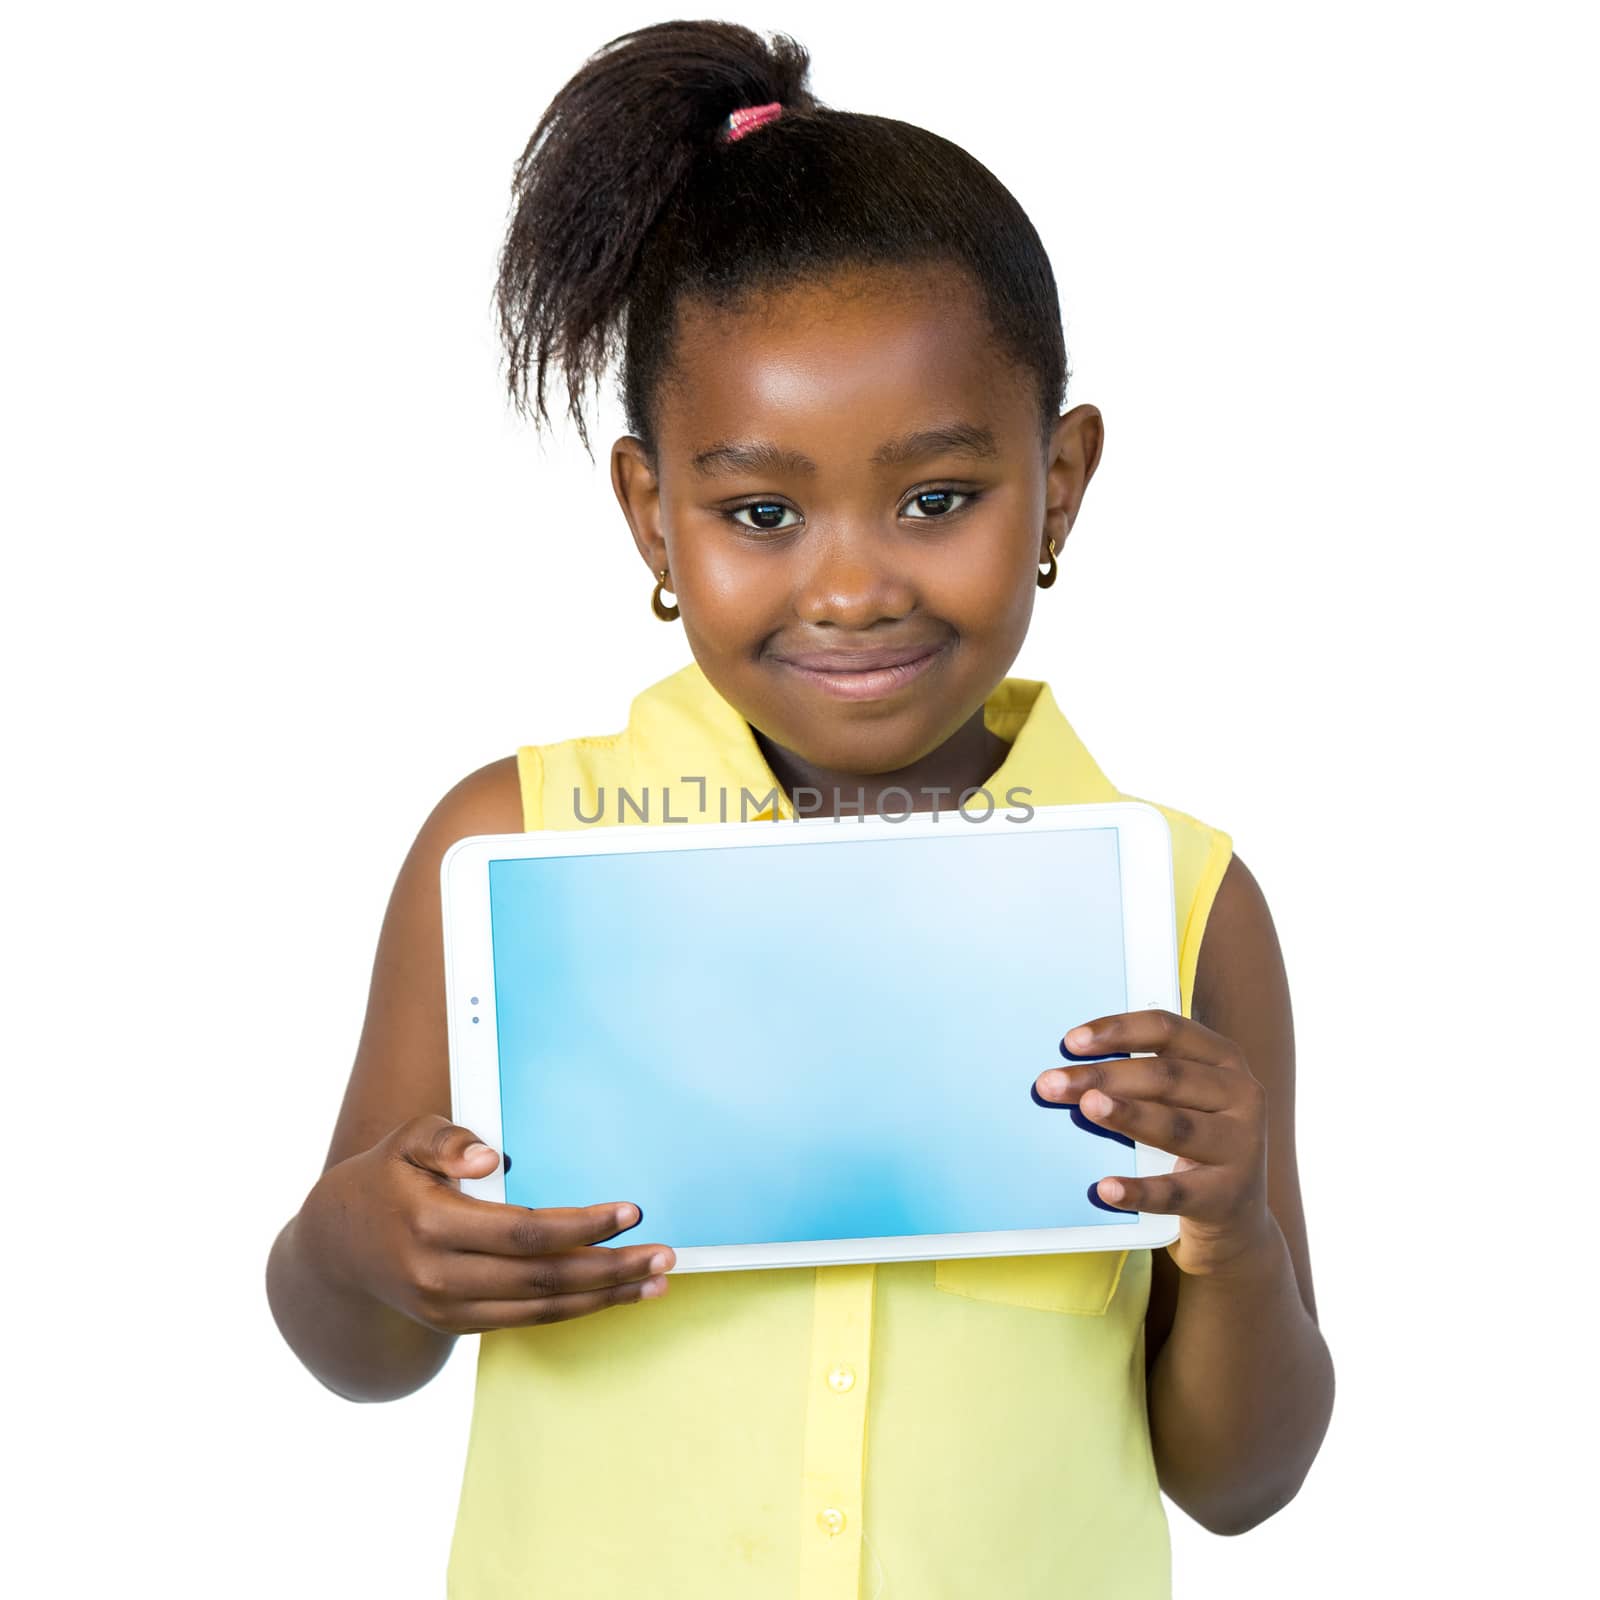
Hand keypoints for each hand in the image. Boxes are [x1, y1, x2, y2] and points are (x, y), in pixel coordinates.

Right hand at [295, 1114, 676, 1332]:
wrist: (337, 1250)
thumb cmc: (384, 1180)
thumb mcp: (405, 1141)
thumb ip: (447, 1140)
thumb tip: (489, 1156)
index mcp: (431, 1224)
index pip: (522, 1230)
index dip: (581, 1224)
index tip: (630, 1212)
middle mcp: (439, 1276)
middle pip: (542, 1277)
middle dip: (610, 1268)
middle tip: (664, 1256)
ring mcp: (448, 1308)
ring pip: (541, 1307)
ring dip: (605, 1297)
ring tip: (655, 1282)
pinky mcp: (458, 1324)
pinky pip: (527, 1319)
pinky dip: (575, 1308)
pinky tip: (613, 1295)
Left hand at [1035, 1009, 1276, 1276]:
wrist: (1235, 1214)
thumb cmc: (1191, 1137)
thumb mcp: (1181, 1097)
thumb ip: (1140, 1076)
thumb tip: (1069, 1069)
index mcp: (1223, 1058)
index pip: (1168, 1030)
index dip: (1118, 1031)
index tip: (1070, 1041)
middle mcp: (1240, 1095)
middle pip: (1166, 1077)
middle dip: (1104, 1076)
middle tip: (1052, 1083)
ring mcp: (1240, 1146)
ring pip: (1176, 1126)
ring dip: (1128, 1115)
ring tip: (1088, 1107)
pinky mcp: (1227, 1196)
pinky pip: (1176, 1193)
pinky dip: (1140, 1190)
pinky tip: (1106, 1188)